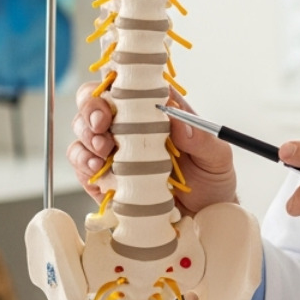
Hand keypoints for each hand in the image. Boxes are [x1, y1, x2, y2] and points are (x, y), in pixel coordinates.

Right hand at [68, 82, 236, 213]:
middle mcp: (130, 127)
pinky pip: (82, 165)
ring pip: (83, 132)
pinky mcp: (104, 179)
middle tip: (101, 125)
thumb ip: (201, 137)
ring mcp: (114, 152)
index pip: (128, 84)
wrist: (203, 218)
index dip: (114, 81)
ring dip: (86, 137)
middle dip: (91, 109)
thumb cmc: (211, 180)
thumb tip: (177, 118)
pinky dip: (83, 164)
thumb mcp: (217, 156)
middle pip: (96, 103)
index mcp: (155, 111)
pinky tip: (96, 168)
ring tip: (102, 151)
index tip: (115, 92)